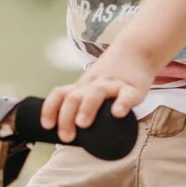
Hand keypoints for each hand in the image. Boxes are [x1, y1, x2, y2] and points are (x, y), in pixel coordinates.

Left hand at [40, 49, 154, 141]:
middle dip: (66, 117)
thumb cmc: (114, 76)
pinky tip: (118, 113)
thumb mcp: (94, 86)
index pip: (60, 94)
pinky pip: (127, 95)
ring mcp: (113, 85)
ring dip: (86, 108)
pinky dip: (122, 104)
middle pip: (74, 96)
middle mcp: (94, 84)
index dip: (50, 109)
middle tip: (66, 136)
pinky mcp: (133, 88)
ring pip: (96, 93)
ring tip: (82, 124)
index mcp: (83, 86)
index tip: (47, 125)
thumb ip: (85, 105)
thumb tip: (76, 136)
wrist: (138, 50)